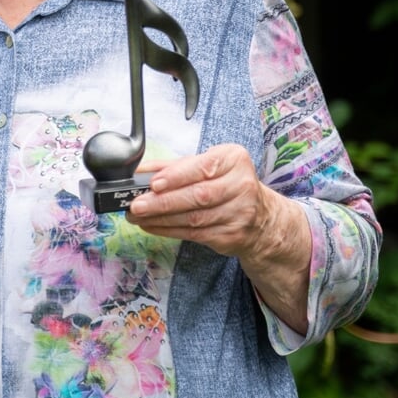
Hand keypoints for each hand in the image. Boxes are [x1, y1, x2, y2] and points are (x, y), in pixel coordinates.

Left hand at [125, 143, 284, 258]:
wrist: (260, 218)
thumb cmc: (226, 185)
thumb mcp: (207, 166)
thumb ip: (174, 166)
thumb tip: (140, 171)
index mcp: (235, 161)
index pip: (203, 167)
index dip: (176, 176)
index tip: (153, 183)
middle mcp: (242, 186)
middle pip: (198, 196)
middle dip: (163, 202)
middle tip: (137, 204)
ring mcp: (240, 214)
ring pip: (194, 218)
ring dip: (160, 219)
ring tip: (137, 217)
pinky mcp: (231, 236)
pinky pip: (194, 234)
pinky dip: (168, 230)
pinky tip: (151, 226)